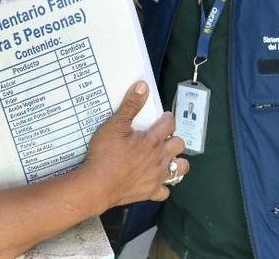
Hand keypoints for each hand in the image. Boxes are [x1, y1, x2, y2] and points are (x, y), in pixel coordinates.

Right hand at [82, 81, 187, 207]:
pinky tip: (156, 181)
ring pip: (180, 169)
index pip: (170, 124)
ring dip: (177, 162)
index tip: (163, 117)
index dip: (168, 118)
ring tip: (167, 158)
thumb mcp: (115, 125)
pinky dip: (163, 186)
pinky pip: (165, 192)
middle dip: (174, 139)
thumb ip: (130, 105)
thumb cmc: (105, 154)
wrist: (98, 184)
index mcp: (153, 140)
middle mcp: (160, 158)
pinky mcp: (150, 192)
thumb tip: (143, 86)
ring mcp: (157, 176)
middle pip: (179, 145)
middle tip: (164, 137)